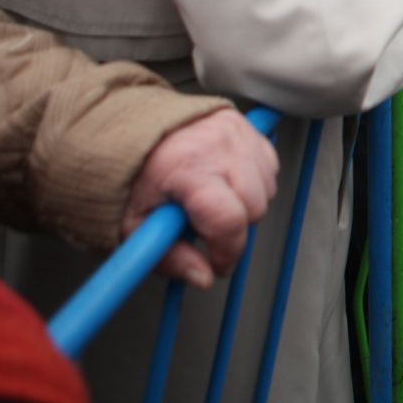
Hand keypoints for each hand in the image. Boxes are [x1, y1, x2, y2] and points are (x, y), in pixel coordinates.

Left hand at [123, 108, 278, 288]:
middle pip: (255, 206)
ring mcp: (236, 132)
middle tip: (209, 229)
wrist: (133, 132)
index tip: (217, 263)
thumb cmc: (134, 176)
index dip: (227, 252)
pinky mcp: (246, 126)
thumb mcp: (136, 226)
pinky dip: (255, 181)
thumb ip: (169, 257)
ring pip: (267, 188)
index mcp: (188, 168)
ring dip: (248, 205)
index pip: (229, 221)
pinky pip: (269, 166)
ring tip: (215, 203)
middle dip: (236, 228)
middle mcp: (218, 145)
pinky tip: (228, 184)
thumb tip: (202, 277)